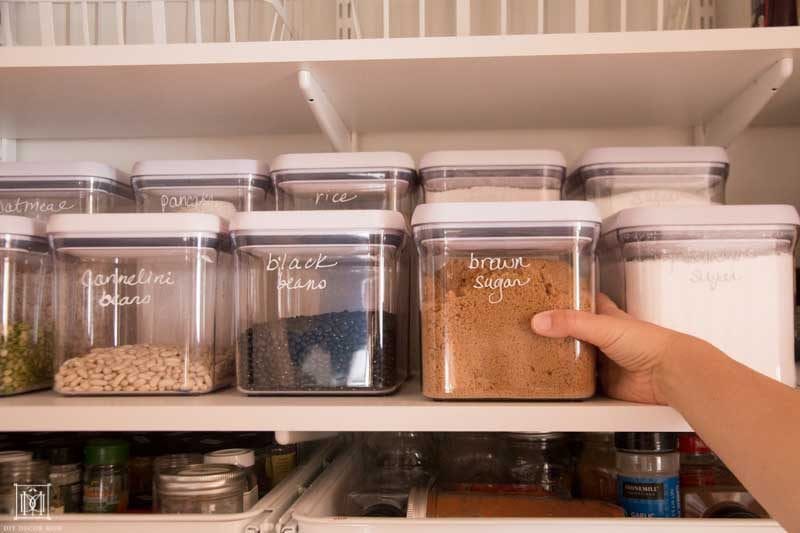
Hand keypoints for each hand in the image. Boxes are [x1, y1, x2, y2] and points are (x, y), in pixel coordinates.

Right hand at [531, 294, 702, 404]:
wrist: (668, 375)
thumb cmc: (648, 343)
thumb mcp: (604, 326)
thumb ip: (571, 323)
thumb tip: (539, 321)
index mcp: (606, 317)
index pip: (585, 301)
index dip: (568, 295)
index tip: (546, 292)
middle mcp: (603, 338)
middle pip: (574, 331)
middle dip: (556, 330)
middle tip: (531, 327)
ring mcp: (602, 361)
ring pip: (575, 357)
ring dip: (559, 357)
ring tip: (533, 352)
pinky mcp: (603, 383)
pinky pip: (580, 383)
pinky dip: (567, 382)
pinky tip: (552, 379)